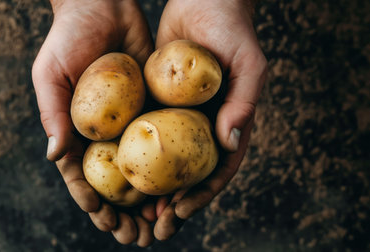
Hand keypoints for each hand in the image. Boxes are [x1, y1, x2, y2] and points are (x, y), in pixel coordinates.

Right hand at [31, 0, 154, 245]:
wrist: (103, 5)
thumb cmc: (69, 37)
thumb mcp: (51, 73)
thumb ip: (53, 113)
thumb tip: (53, 156)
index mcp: (78, 130)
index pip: (82, 175)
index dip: (91, 201)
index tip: (104, 221)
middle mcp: (106, 132)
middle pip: (114, 181)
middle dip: (123, 212)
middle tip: (135, 238)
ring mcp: (131, 122)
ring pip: (142, 169)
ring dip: (150, 200)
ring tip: (160, 226)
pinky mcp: (153, 108)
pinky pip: (163, 141)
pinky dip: (170, 168)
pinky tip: (180, 188)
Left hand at [152, 0, 266, 239]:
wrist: (203, 0)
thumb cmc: (232, 29)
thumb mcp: (249, 64)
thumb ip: (245, 102)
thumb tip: (229, 143)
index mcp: (229, 123)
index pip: (218, 168)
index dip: (202, 194)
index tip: (180, 213)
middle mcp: (204, 125)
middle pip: (189, 173)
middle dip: (174, 203)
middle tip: (154, 228)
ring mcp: (179, 116)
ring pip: (166, 160)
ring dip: (152, 189)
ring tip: (134, 213)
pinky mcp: (158, 102)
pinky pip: (146, 133)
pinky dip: (136, 156)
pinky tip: (120, 173)